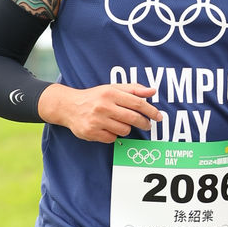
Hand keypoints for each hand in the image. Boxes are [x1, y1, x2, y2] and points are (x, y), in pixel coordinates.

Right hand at [38, 82, 159, 142]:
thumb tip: (152, 91)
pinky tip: (107, 128)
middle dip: (144, 123)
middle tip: (147, 125)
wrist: (68, 106)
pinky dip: (113, 135)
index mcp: (110, 93)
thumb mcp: (112, 88)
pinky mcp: (91, 132)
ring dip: (126, 128)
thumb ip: (133, 89)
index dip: (150, 111)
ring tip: (119, 123)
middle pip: (133, 118)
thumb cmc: (95, 97)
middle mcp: (103, 106)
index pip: (137, 103)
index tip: (159, 116)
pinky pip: (112, 138)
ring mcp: (97, 120)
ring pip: (124, 130)